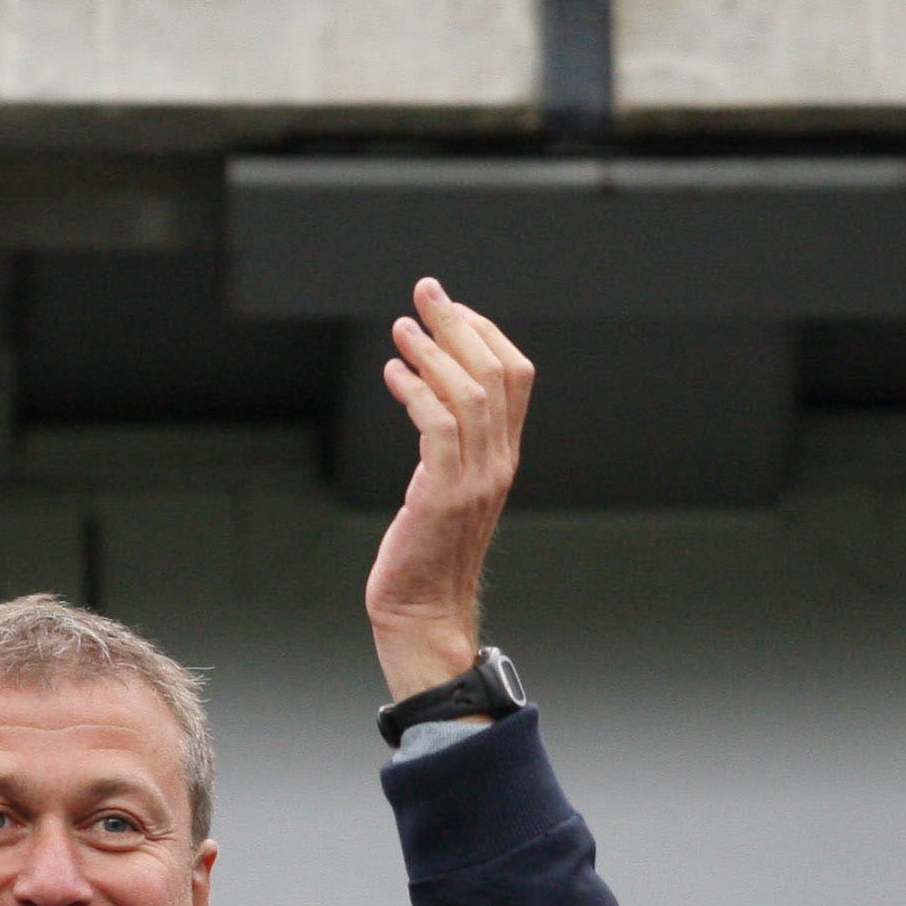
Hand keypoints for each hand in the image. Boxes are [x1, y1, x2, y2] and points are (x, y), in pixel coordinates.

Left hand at [364, 278, 533, 700]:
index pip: (514, 375)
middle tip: (425, 293)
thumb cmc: (424, 555)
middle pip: (495, 372)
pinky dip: (415, 393)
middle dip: (458, 325)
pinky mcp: (443, 495)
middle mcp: (498, 461)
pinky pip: (437, 428)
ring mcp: (475, 478)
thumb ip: (446, 446)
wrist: (422, 612)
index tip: (448, 307)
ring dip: (433, 353)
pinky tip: (391, 375)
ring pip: (468, 393)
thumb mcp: (443, 489)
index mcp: (504, 456)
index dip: (483, 332)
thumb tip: (426, 394)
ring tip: (402, 329)